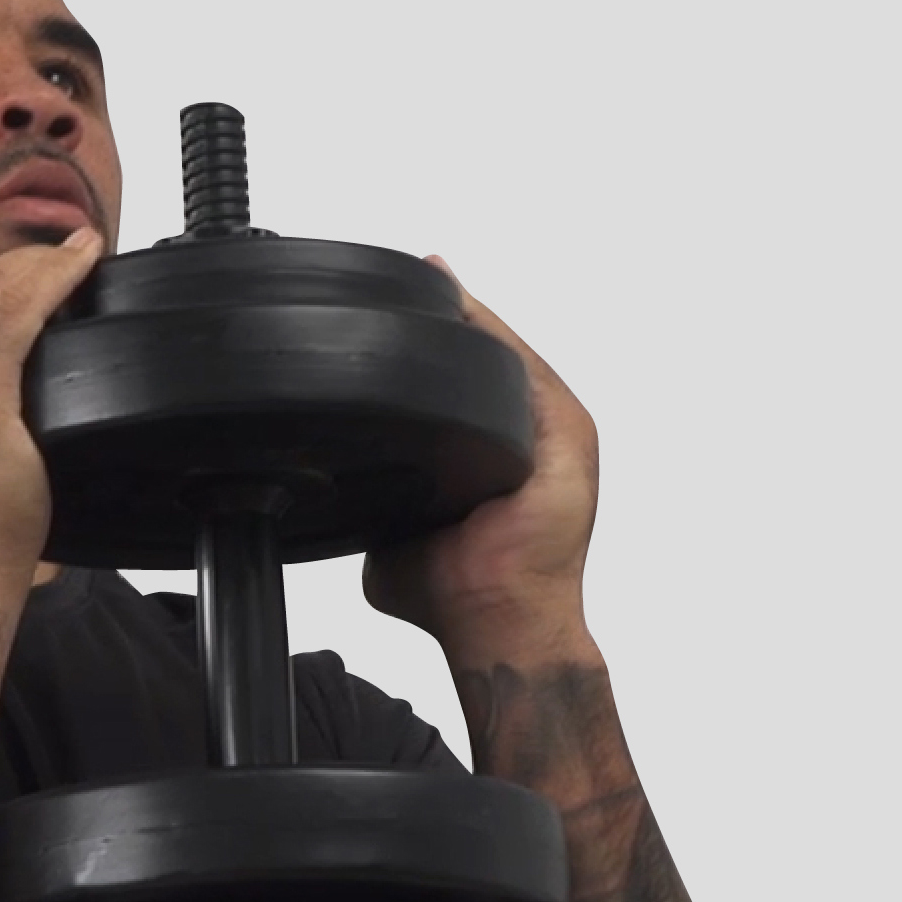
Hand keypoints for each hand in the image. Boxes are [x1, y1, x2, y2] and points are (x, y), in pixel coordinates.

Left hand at [363, 259, 600, 667]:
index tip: (389, 304)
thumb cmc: (456, 595)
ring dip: (472, 320)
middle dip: (453, 317)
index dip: (435, 342)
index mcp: (496, 455)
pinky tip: (456, 306)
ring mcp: (555, 434)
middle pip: (492, 358)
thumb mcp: (397, 542)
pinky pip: (525, 373)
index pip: (468, 382)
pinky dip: (493, 338)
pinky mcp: (568, 438)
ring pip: (510, 356)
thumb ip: (378, 511)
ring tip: (428, 279)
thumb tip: (333, 500)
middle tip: (407, 275)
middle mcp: (532, 438)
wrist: (494, 625)